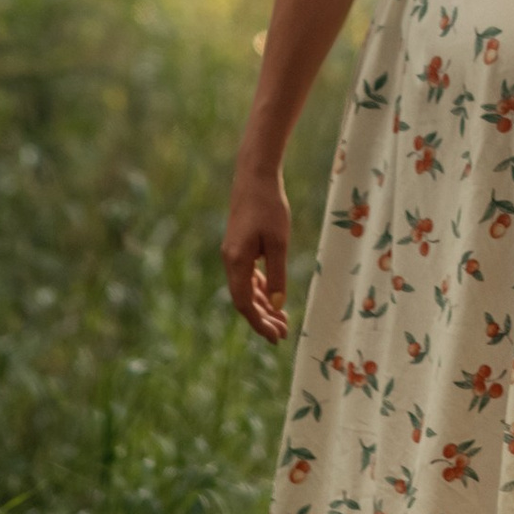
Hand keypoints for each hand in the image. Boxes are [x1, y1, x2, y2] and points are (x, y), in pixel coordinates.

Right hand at [222, 164, 292, 342]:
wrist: (255, 177)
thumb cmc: (269, 207)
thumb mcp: (278, 242)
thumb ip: (277, 274)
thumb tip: (278, 305)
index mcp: (237, 262)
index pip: (244, 303)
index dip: (259, 323)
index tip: (275, 337)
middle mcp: (231, 261)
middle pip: (244, 300)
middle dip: (263, 319)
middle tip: (283, 334)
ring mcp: (233, 254)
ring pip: (246, 289)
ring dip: (263, 305)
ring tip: (282, 320)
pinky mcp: (240, 247)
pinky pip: (248, 276)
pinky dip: (260, 289)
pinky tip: (273, 297)